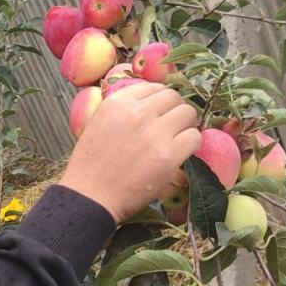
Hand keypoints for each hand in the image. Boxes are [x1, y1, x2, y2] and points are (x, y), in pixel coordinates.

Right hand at [58, 83, 200, 224]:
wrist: (90, 197)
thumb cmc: (91, 165)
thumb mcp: (99, 124)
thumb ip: (123, 110)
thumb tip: (153, 104)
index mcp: (118, 103)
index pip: (153, 87)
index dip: (160, 102)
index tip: (159, 115)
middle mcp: (137, 113)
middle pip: (173, 97)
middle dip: (175, 111)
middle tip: (172, 127)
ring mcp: (154, 134)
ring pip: (188, 113)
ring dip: (186, 125)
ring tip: (177, 139)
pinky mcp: (168, 156)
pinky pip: (194, 137)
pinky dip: (192, 144)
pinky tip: (181, 153)